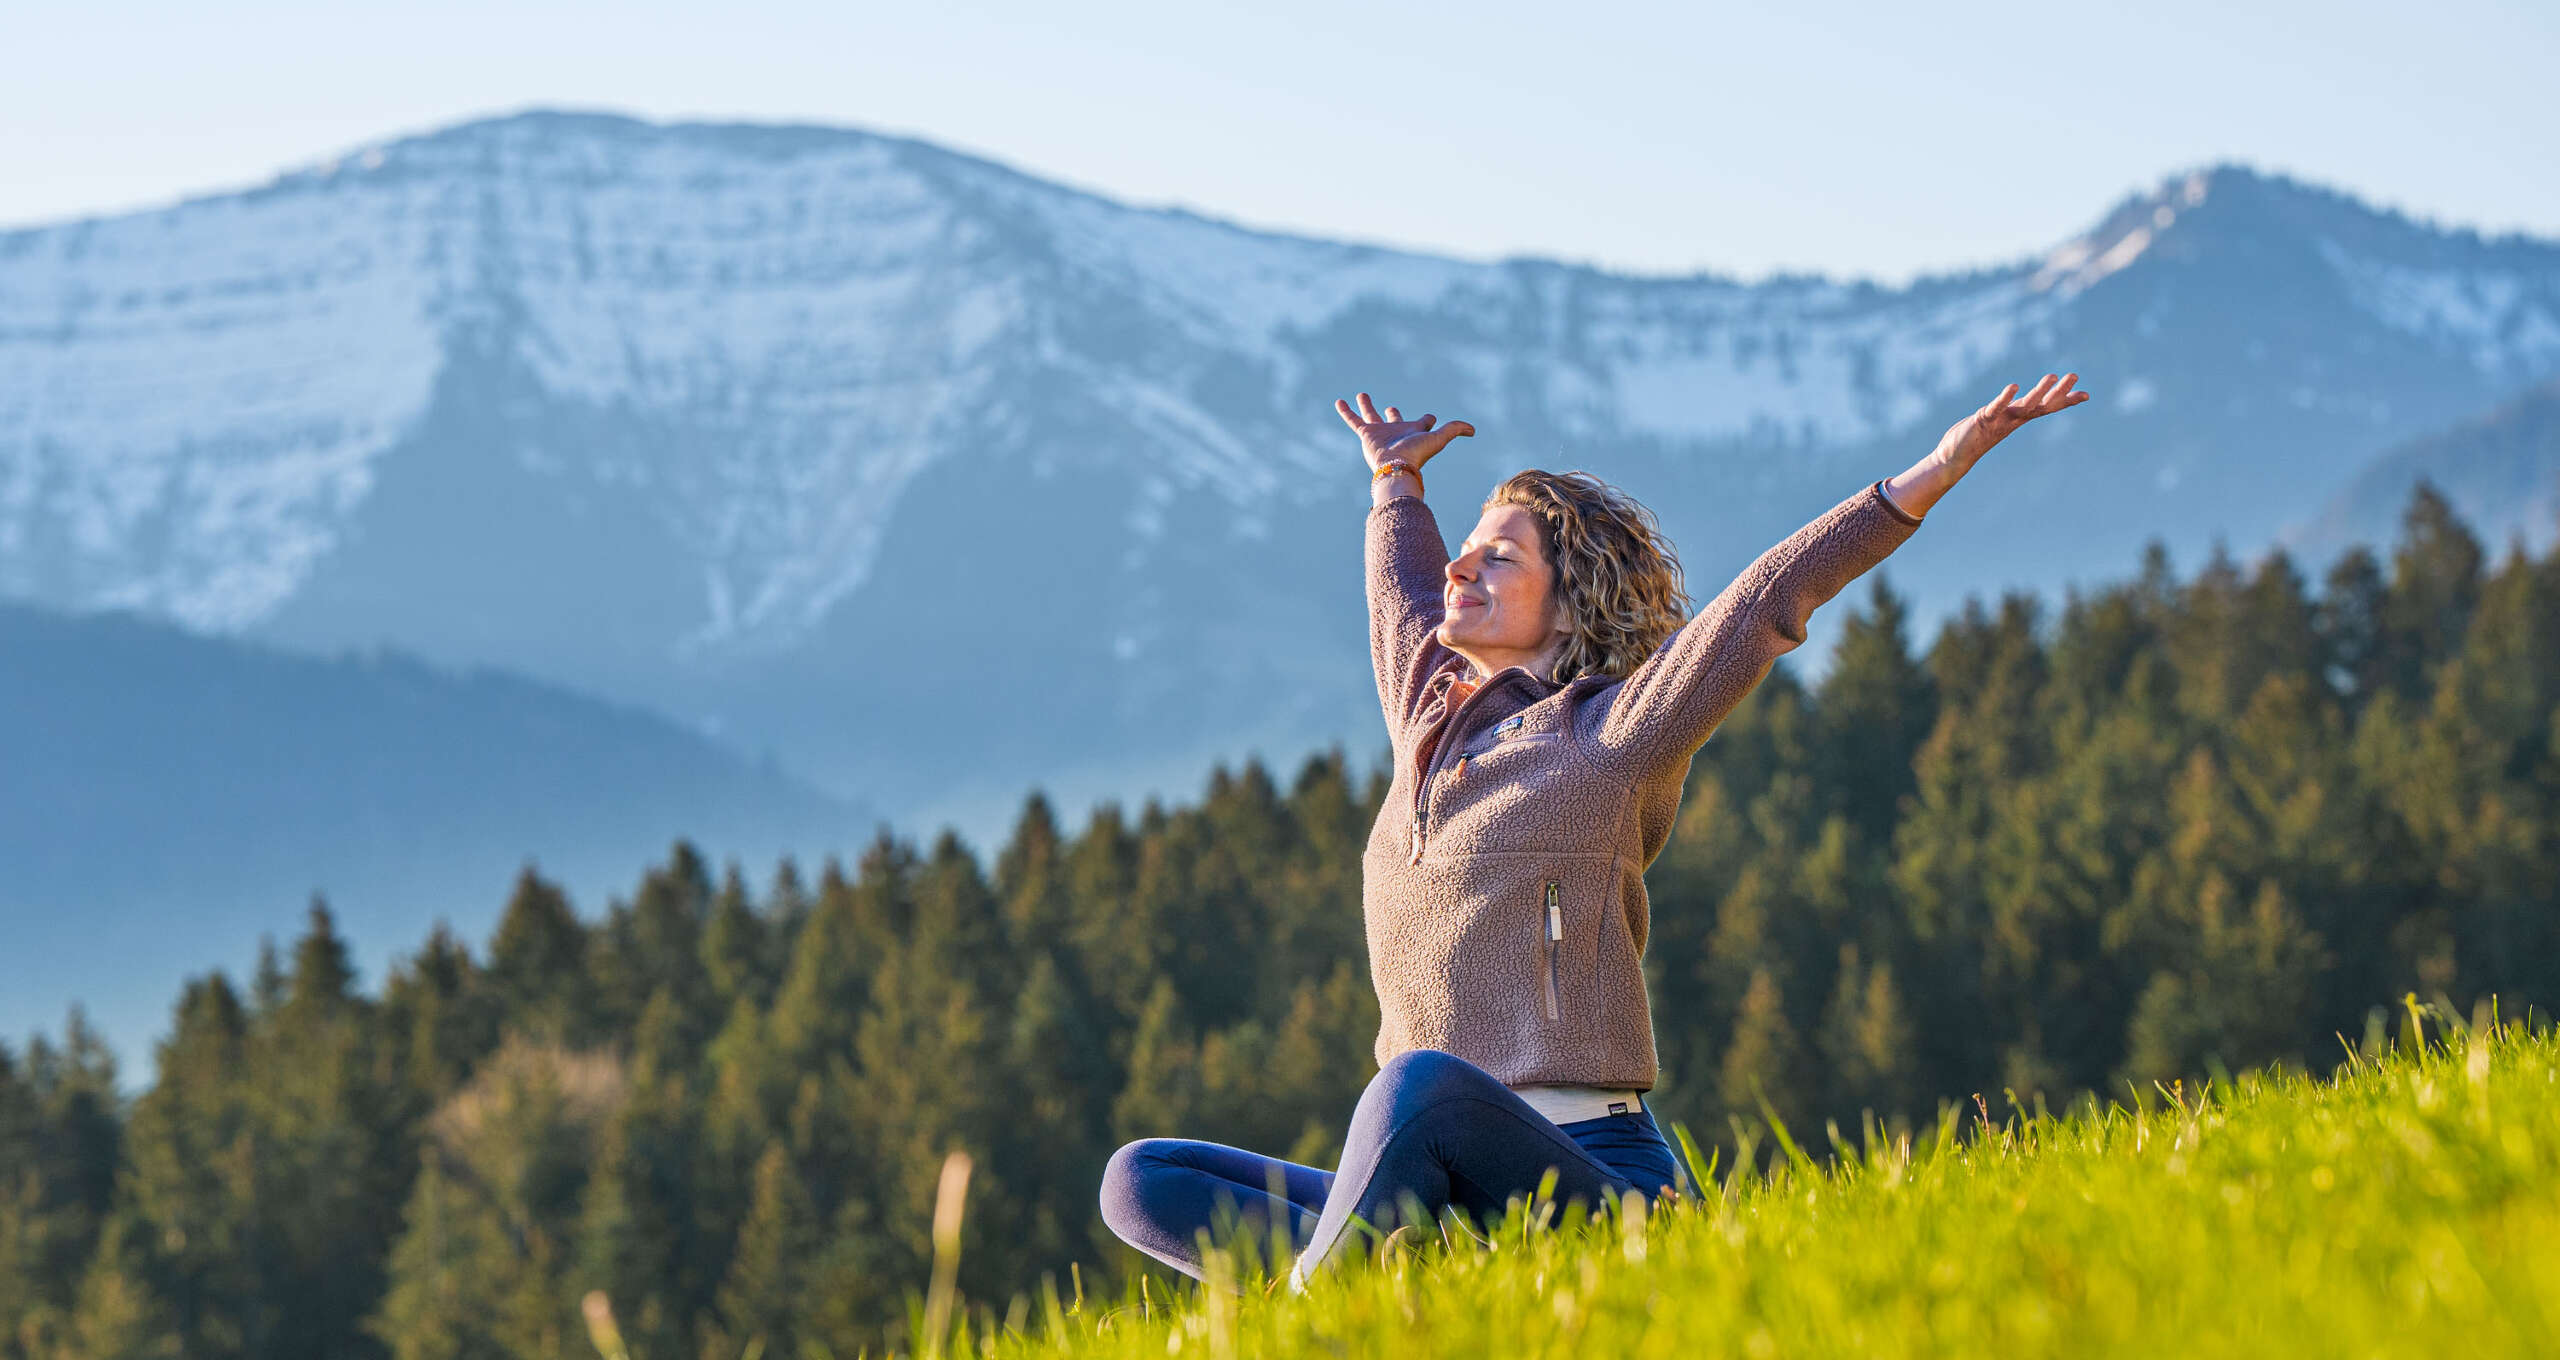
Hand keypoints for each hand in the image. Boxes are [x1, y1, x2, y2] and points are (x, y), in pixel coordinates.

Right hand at [1336, 392, 1473, 473]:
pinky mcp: (1366, 434)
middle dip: (1394, 414)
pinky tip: (1338, 401)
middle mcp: (1397, 432)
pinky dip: (1346, 412)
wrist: (1395, 467)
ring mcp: (1380, 432)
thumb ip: (1454, 430)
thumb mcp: (1438, 438)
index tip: (1432, 417)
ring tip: (1362, 394)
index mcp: (1414, 433)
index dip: (1428, 419)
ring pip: (1371, 416)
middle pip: (1395, 420)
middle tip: (1392, 408)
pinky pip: (1353, 420)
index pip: (1423, 422)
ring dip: (1367, 406)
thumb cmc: (1416, 454)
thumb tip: (1473, 430)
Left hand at [1936, 373, 2088, 468]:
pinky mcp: (1984, 418)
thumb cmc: (1978, 436)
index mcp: (2019, 417)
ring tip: (2052, 376)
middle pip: (2041, 403)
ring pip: (2024, 405)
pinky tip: (2013, 387)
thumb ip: (2014, 410)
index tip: (2086, 394)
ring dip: (2039, 391)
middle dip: (2058, 391)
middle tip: (2074, 375)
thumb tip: (2027, 401)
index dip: (2065, 401)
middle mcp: (2014, 418)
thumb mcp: (2001, 419)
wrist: (1954, 455)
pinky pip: (1997, 407)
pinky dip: (2005, 398)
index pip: (2046, 407)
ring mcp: (2000, 419)